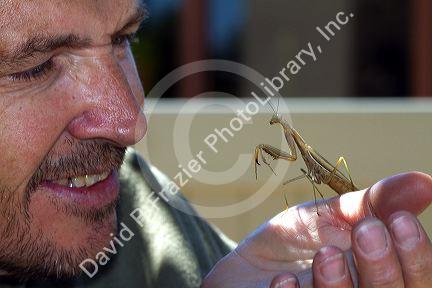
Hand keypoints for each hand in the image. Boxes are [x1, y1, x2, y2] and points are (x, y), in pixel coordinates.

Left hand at [202, 172, 431, 286]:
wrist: (249, 265)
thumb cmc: (297, 243)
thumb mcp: (334, 217)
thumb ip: (375, 204)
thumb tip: (423, 181)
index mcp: (377, 278)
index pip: (416, 279)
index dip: (415, 256)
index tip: (400, 220)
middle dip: (382, 267)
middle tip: (367, 231)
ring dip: (341, 284)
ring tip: (325, 254)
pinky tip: (284, 280)